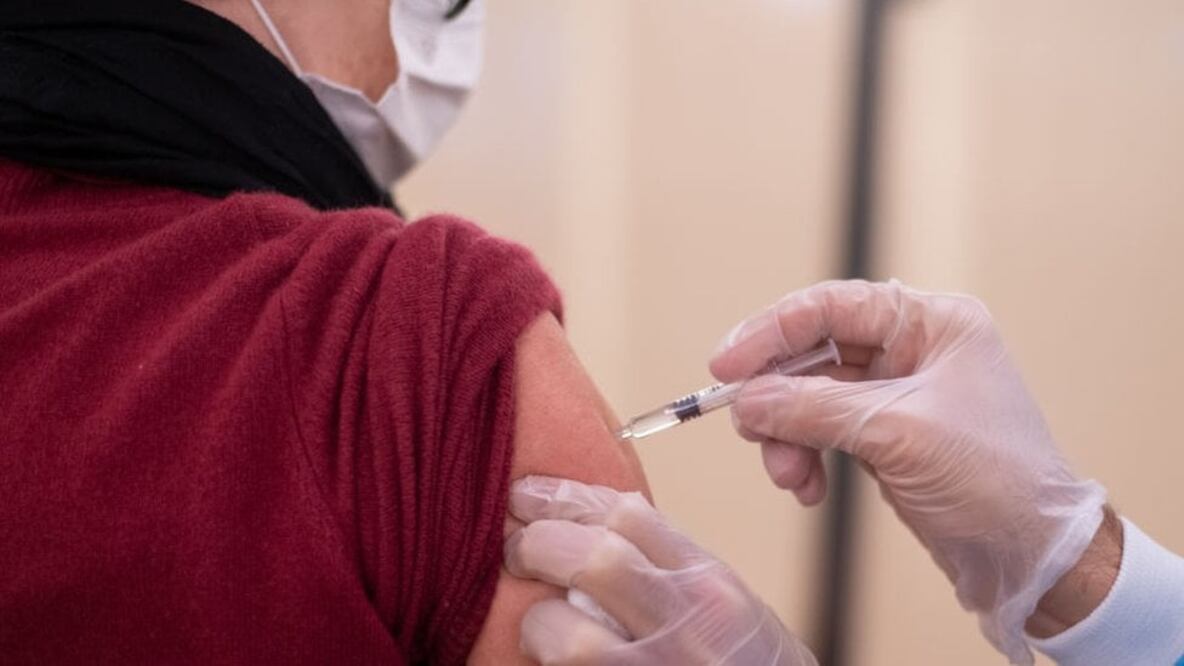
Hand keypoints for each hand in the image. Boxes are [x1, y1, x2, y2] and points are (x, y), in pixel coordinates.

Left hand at [504, 476, 817, 665]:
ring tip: (537, 623)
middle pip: (593, 557)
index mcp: (710, 584)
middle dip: (539, 545)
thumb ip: (672, 567)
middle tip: (514, 548)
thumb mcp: (730, 606)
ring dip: (540, 622)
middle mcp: (687, 623)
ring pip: (568, 631)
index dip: (565, 498)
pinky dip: (548, 662)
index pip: (627, 515)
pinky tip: (547, 658)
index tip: (527, 494)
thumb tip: (596, 528)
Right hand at [711, 279, 1106, 663]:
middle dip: (776, 393)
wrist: (1032, 557)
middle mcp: (913, 349)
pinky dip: (804, 456)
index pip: (832, 307)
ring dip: (786, 434)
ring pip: (809, 395)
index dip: (772, 331)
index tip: (725, 364)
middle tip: (746, 425)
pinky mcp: (883, 434)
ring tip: (786, 474)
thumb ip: (814, 408)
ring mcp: (896, 393)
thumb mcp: (896, 433)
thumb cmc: (994, 481)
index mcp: (932, 324)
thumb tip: (748, 399)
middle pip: (814, 352)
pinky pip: (820, 430)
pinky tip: (807, 487)